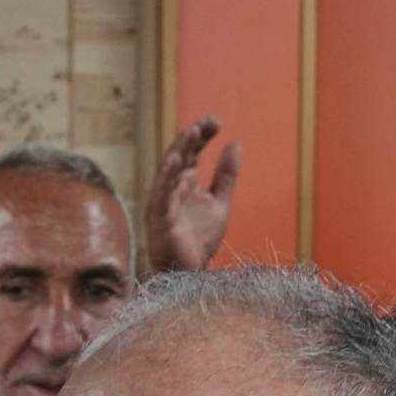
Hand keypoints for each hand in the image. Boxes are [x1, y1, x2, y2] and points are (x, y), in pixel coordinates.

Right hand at [145, 116, 241, 273]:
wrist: (190, 274)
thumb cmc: (200, 240)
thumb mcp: (221, 203)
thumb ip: (227, 176)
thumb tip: (234, 144)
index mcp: (185, 182)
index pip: (191, 151)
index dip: (202, 135)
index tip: (216, 122)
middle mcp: (172, 188)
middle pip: (179, 155)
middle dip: (192, 137)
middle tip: (207, 122)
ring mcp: (164, 202)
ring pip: (168, 171)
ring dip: (179, 151)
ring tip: (192, 132)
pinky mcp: (160, 219)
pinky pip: (162, 195)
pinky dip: (167, 177)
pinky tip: (176, 161)